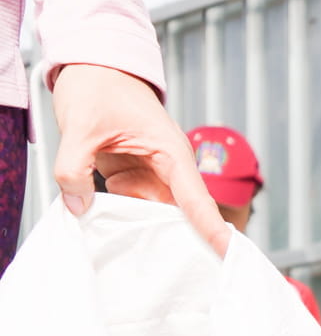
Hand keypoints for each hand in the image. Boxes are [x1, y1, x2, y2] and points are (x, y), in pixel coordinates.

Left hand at [47, 64, 226, 250]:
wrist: (90, 67)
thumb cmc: (97, 86)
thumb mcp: (78, 127)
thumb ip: (74, 169)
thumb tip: (78, 208)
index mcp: (171, 152)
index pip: (197, 199)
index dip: (214, 230)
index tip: (230, 256)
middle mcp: (169, 167)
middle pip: (180, 214)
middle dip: (174, 238)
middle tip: (170, 269)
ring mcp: (152, 172)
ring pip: (154, 212)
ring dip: (138, 226)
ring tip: (121, 241)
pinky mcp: (135, 174)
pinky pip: (133, 204)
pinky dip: (120, 215)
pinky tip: (104, 220)